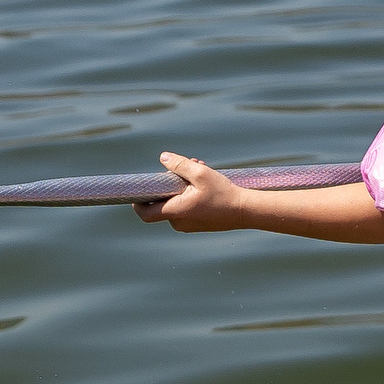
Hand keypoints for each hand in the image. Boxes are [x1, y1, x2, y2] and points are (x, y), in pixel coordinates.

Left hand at [132, 153, 251, 232]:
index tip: (138, 190)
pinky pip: (186, 208)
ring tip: (200, 169)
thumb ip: (179, 164)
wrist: (246, 211)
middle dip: (170, 182)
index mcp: (176, 211)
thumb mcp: (200, 173)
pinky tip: (204, 183)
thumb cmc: (223, 193)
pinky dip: (189, 195)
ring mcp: (189, 225)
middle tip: (186, 166)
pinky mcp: (198, 224)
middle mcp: (179, 222)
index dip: (138, 203)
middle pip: (163, 201)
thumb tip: (163, 158)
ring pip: (176, 203)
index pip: (145, 213)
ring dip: (182, 186)